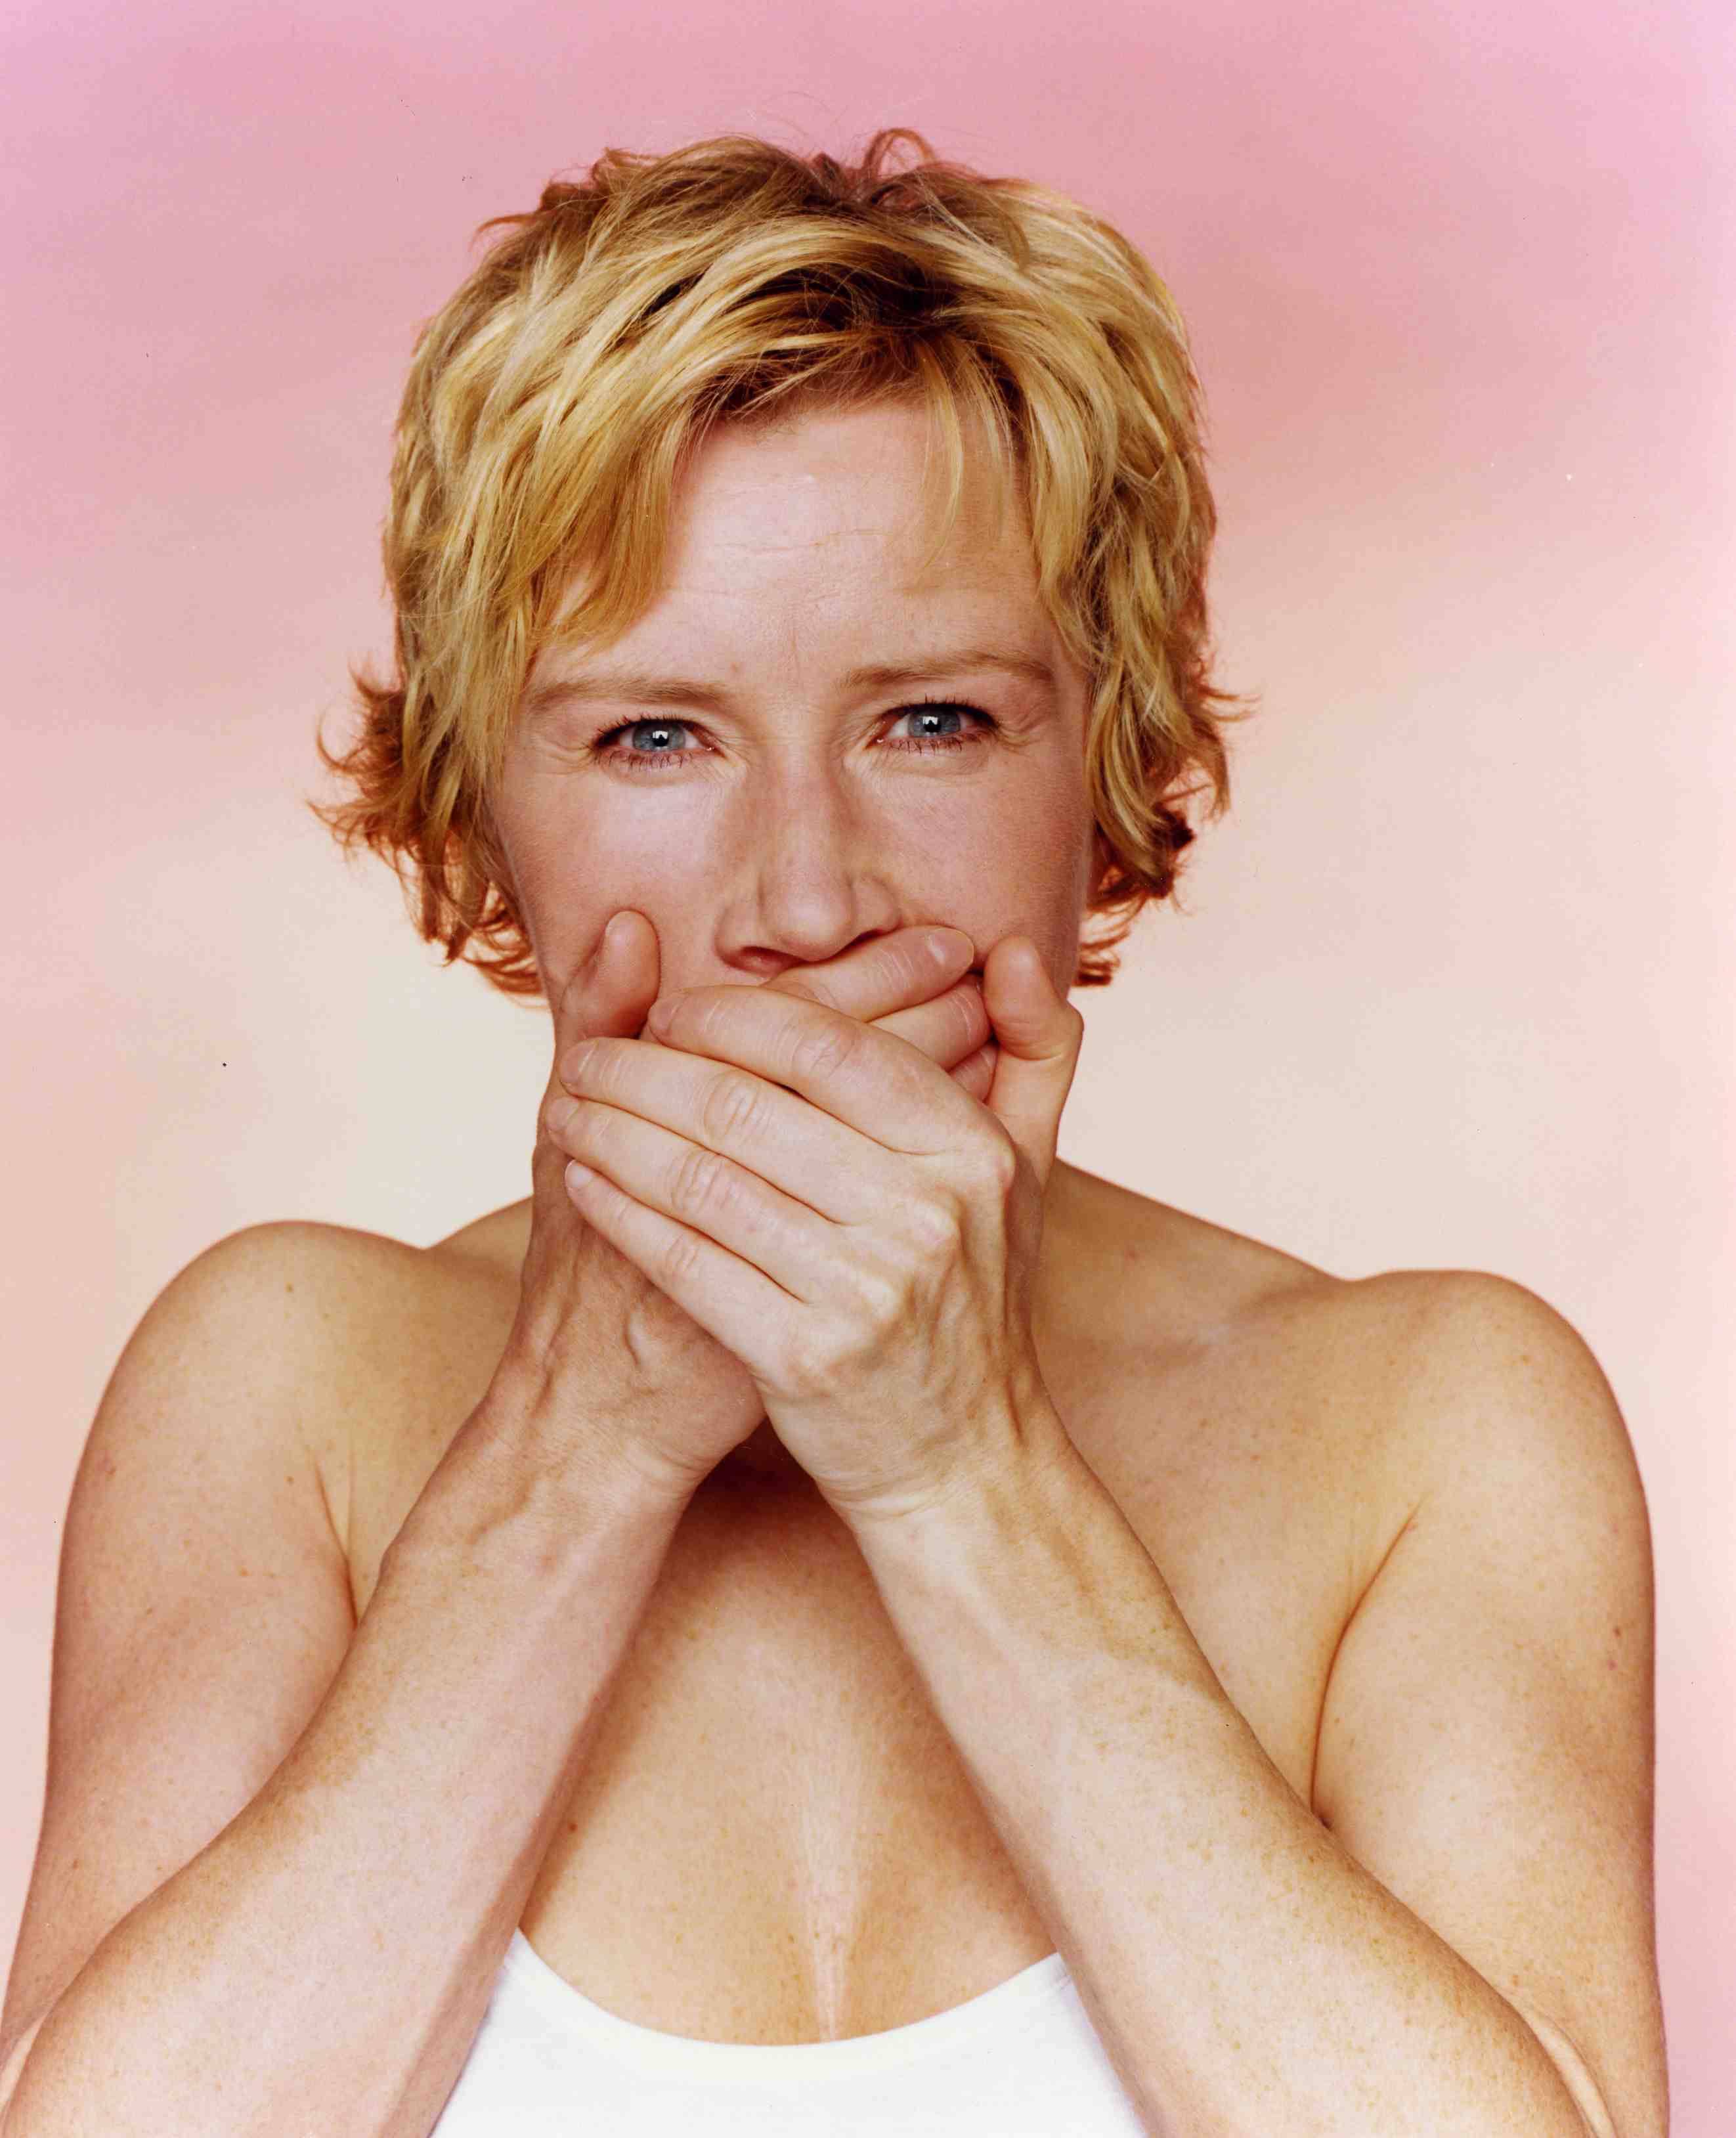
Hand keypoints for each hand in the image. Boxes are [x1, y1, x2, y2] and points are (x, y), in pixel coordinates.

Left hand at [545, 935, 1083, 1521]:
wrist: (964, 1460)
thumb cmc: (976, 1298)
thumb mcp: (1028, 1174)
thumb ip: (1032, 1049)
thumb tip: (1008, 947)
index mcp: (969, 1151)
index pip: (827, 1046)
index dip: (732, 1016)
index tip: (668, 1010)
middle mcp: (925, 1213)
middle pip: (746, 1106)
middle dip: (644, 1070)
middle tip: (586, 1055)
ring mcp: (864, 1290)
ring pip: (702, 1178)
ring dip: (614, 1133)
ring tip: (565, 1110)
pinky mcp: (803, 1358)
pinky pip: (687, 1260)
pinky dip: (622, 1212)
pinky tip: (582, 1182)